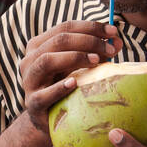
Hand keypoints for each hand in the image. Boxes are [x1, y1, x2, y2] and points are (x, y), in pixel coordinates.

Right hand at [18, 20, 120, 136]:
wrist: (48, 118)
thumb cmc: (65, 87)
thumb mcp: (78, 66)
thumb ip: (95, 53)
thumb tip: (117, 42)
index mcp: (39, 45)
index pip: (65, 28)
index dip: (90, 27)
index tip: (113, 32)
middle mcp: (30, 59)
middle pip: (58, 41)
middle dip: (88, 41)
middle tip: (110, 50)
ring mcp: (29, 81)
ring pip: (47, 60)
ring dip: (74, 57)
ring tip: (96, 61)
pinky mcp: (33, 103)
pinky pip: (44, 94)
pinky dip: (59, 87)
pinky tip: (75, 83)